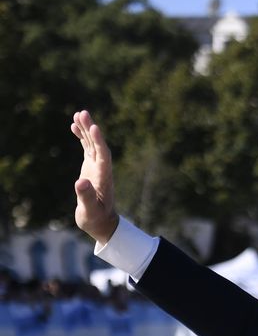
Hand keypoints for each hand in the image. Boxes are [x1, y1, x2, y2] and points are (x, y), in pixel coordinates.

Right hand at [70, 110, 118, 242]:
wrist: (101, 222)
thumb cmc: (96, 219)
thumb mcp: (90, 210)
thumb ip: (86, 196)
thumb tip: (81, 182)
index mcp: (104, 178)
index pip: (103, 156)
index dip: (99, 142)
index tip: (95, 128)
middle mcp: (102, 169)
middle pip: (98, 146)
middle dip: (91, 129)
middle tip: (83, 113)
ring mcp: (97, 167)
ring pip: (93, 144)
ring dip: (87, 129)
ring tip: (79, 114)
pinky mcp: (91, 167)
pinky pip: (87, 148)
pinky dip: (82, 137)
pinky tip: (75, 126)